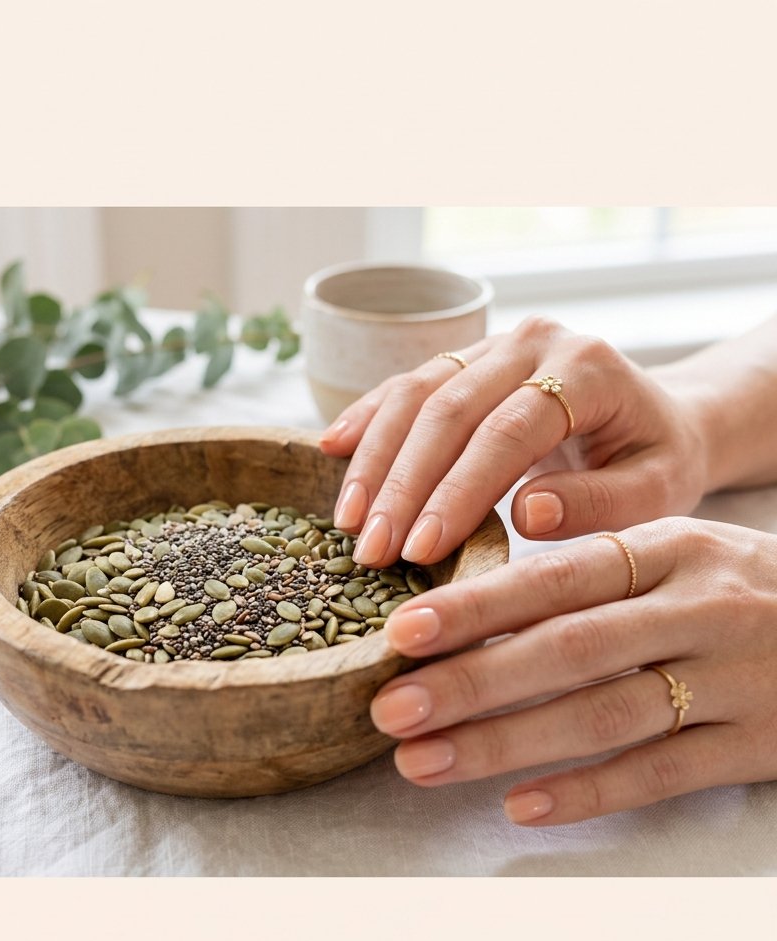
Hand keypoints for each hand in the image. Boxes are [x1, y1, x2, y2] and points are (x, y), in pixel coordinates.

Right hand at [319, 316, 709, 566]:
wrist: (655, 417)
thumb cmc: (656, 460)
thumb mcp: (658, 490)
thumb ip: (603, 503)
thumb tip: (527, 512)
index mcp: (586, 366)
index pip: (507, 429)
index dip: (457, 490)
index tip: (419, 550)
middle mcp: (532, 342)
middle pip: (447, 409)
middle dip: (401, 485)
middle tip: (370, 551)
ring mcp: (491, 345)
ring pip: (414, 393)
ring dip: (374, 459)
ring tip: (348, 522)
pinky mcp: (461, 358)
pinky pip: (403, 384)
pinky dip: (366, 418)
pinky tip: (331, 449)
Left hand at [369, 518, 776, 824]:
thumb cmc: (738, 588)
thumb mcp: (677, 555)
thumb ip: (590, 574)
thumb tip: (471, 606)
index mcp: (668, 550)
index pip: (555, 579)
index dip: (475, 607)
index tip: (400, 632)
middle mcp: (699, 608)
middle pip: (568, 649)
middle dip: (470, 682)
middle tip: (390, 709)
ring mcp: (734, 679)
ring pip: (604, 715)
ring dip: (505, 743)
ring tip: (424, 762)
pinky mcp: (761, 743)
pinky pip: (665, 773)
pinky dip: (589, 790)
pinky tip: (522, 806)